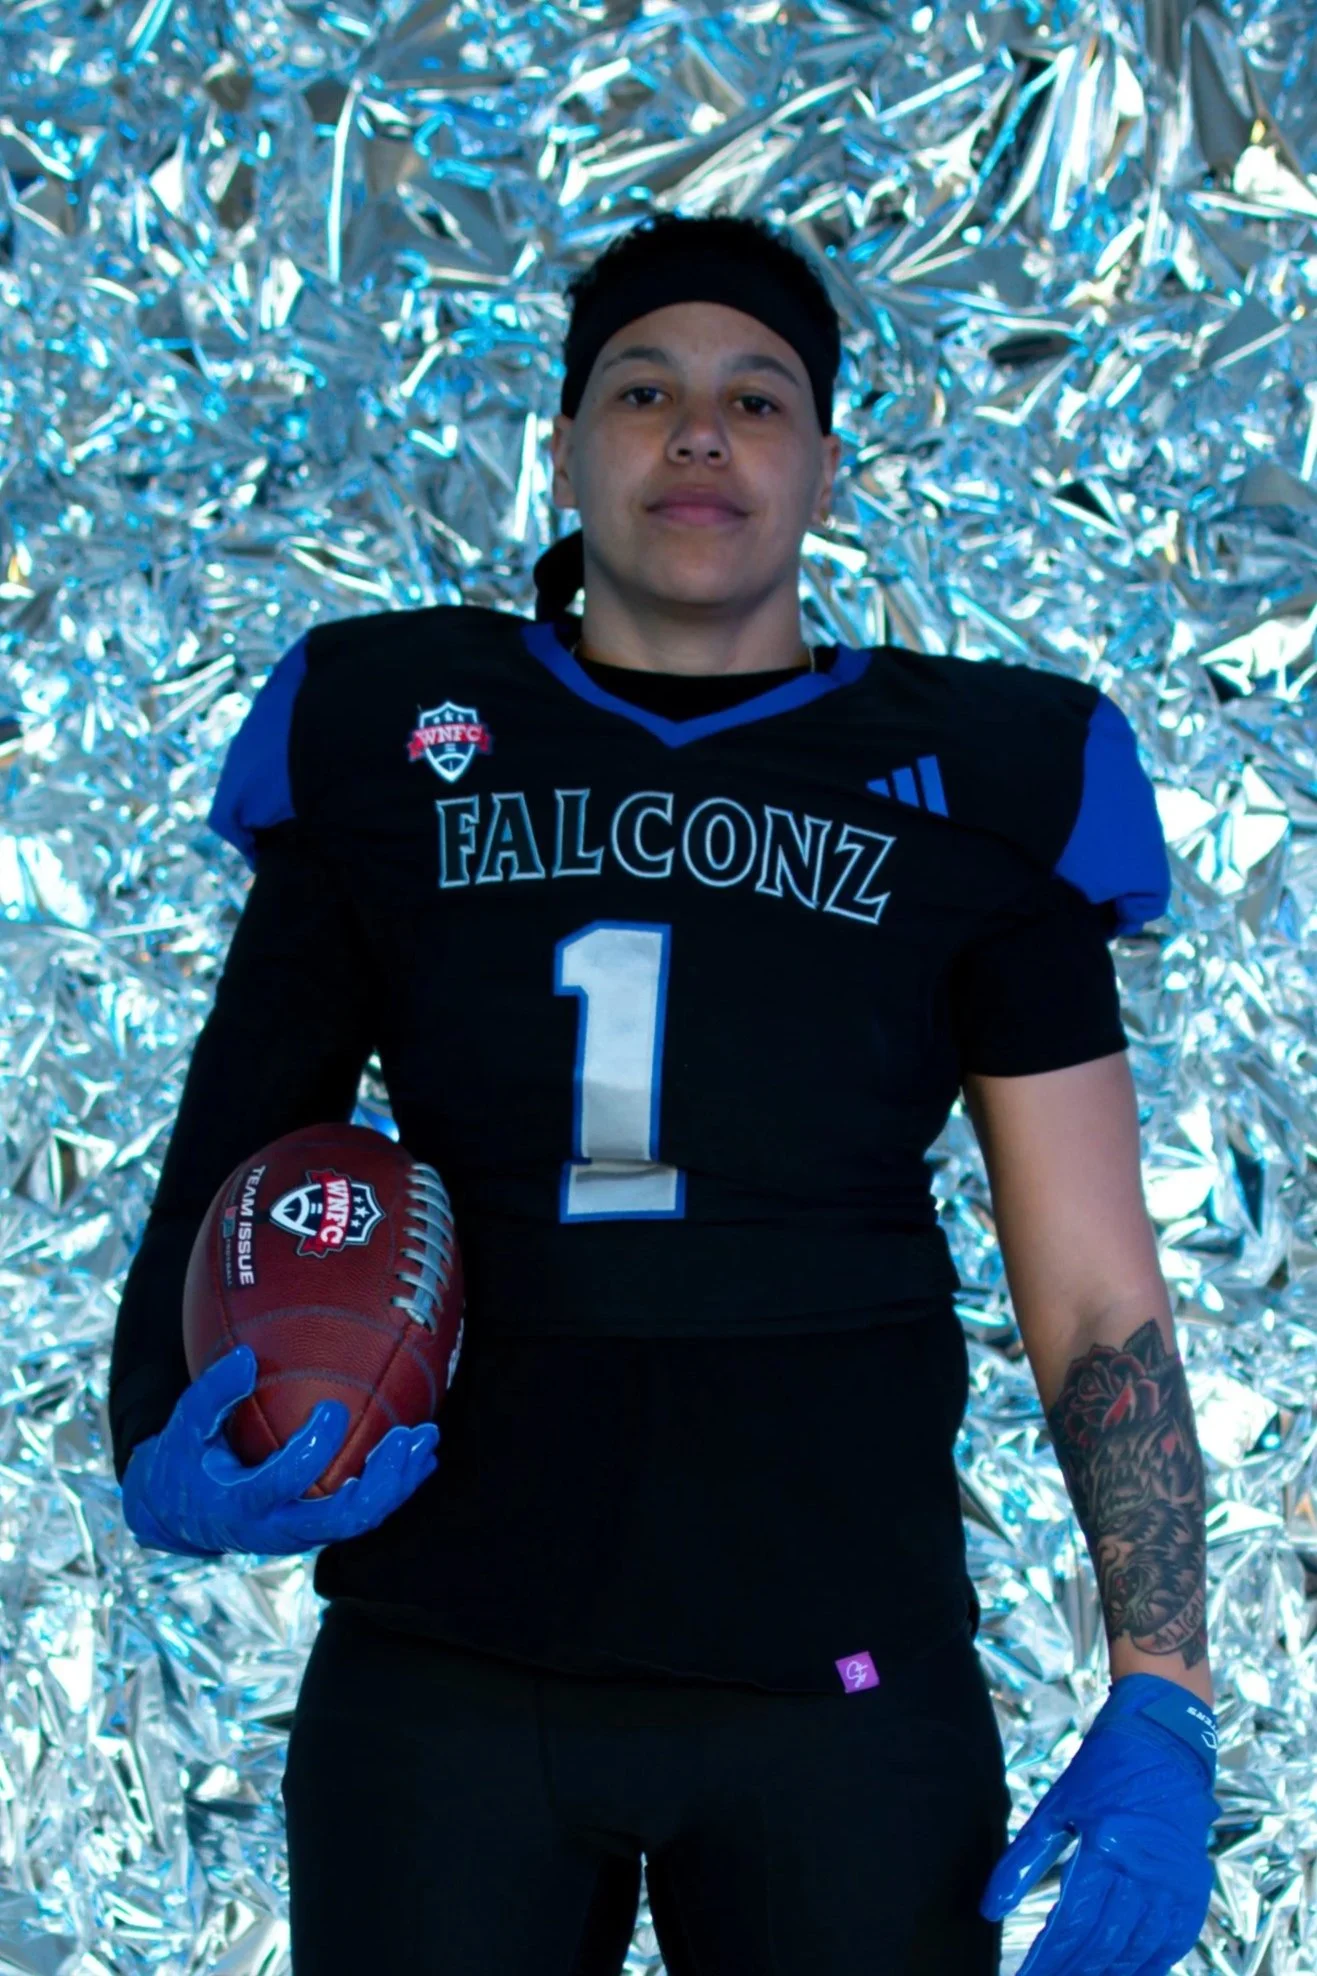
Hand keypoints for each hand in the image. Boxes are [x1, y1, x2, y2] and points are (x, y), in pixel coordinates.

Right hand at [121, 1345, 438, 1556]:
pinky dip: (394, 1487)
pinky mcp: (317, 1529)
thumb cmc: (184, 1464)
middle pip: (340, 1519)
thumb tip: (248, 1356)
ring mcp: (301, 1534)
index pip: (282, 1483)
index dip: (312, 1450)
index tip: (332, 1408)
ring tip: (426, 1439)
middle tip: (407, 1437)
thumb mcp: (183, 1430)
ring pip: (360, 1520)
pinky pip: (362, 1514)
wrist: (182, 1517)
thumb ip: (212, 1395)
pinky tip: (420, 1457)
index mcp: (241, 1506)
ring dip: (398, 1482)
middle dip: (381, 1481)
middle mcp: (277, 1530)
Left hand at [980, 1673, 1219, 1975]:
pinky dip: (1151, 1963)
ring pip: (1139, 1946)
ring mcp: (1174, 1880)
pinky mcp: (1193, 1884)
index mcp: (1105, 1846)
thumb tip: (990, 1908)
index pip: (1072, 1920)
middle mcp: (1144, 1869)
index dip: (1048, 1956)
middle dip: (1074, 1969)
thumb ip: (1023, 1860)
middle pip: (1105, 1941)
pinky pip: (1175, 1939)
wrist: (1163, 1740)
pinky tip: (1130, 1973)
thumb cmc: (1101, 1770)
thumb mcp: (1055, 1807)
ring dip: (1110, 1972)